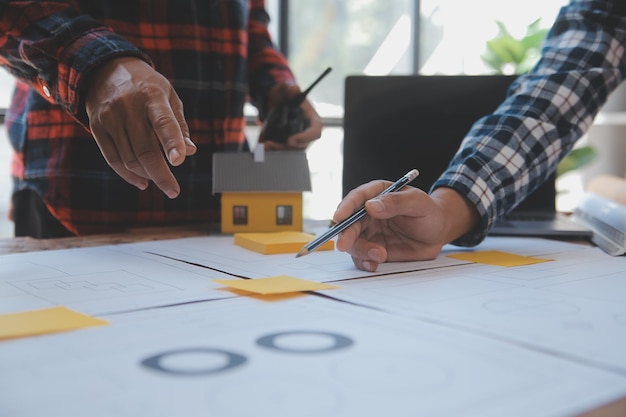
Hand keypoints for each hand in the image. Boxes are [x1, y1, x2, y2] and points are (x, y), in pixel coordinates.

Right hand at [85, 57, 196, 197]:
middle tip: (174, 191)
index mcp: (152, 96)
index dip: (171, 142)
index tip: (179, 161)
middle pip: (145, 150)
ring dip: (148, 175)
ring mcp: (110, 118)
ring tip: (161, 180)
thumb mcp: (169, 96)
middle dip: (161, 175)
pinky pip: (113, 159)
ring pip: (130, 158)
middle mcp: (128, 107)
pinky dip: (128, 175)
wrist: (104, 69)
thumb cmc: (147, 87)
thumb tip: (189, 151)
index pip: (163, 122)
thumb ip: (179, 125)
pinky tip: (142, 182)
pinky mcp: (96, 127)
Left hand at [260, 82, 321, 149]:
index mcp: (312, 119)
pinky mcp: (288, 143)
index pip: (316, 132)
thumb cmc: (284, 95)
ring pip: (291, 150)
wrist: (274, 101)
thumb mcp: (285, 89)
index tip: (290, 139)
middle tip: (271, 144)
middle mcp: (307, 131)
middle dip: (286, 147)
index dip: (306, 138)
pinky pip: (283, 150)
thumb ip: (290, 88)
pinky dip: (274, 150)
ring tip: (265, 146)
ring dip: (278, 150)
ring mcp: (298, 139)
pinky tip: (263, 146)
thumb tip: (294, 88)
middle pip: (302, 145)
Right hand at [333, 183, 479, 271]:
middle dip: (346, 235)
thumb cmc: (430, 212)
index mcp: (377, 194)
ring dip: (360, 251)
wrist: (438, 232)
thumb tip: (370, 206)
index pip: (357, 198)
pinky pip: (362, 257)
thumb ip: (396, 202)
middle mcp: (368, 213)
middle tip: (346, 245)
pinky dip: (364, 262)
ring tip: (380, 256)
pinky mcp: (373, 249)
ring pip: (353, 242)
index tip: (339, 217)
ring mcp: (369, 232)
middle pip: (349, 223)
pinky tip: (373, 265)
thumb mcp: (418, 203)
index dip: (345, 207)